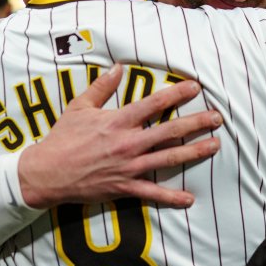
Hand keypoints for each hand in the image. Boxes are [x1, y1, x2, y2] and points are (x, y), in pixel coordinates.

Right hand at [18, 64, 221, 208]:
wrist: (47, 173)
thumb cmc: (62, 138)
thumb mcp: (79, 107)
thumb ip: (101, 87)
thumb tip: (118, 67)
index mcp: (118, 121)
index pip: (154, 104)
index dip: (177, 94)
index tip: (195, 88)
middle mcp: (128, 143)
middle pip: (170, 130)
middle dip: (197, 123)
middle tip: (218, 117)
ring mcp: (129, 166)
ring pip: (169, 158)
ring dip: (194, 152)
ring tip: (215, 145)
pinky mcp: (125, 187)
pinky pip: (153, 193)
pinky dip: (172, 197)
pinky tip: (190, 198)